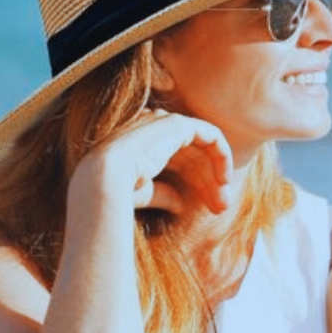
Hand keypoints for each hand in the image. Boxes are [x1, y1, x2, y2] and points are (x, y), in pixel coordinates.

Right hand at [71, 108, 233, 215]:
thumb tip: (180, 205)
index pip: (178, 162)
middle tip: (220, 208)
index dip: (195, 185)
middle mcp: (153, 129)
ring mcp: (164, 123)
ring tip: (223, 203)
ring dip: (217, 176)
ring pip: (203, 150)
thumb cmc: (116, 189)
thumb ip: (163, 193)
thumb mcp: (144, 193)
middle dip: (208, 184)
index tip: (206, 209)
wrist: (106, 178)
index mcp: (142, 144)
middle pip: (192, 157)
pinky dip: (221, 156)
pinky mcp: (177, 124)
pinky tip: (224, 179)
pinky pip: (211, 135)